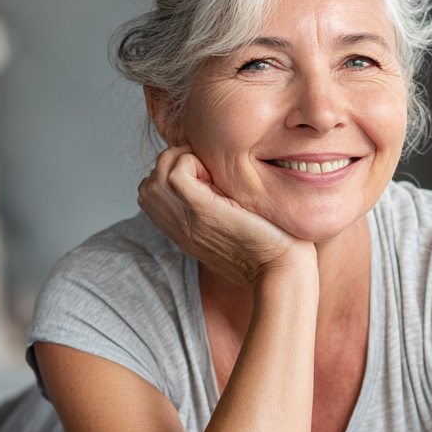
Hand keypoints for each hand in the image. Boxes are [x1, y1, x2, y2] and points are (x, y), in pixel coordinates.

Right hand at [137, 145, 309, 287]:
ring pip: (156, 177)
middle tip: (207, 171)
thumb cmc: (272, 249)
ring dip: (182, 162)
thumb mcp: (235, 230)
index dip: (172, 175)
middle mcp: (179, 228)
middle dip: (174, 165)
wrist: (282, 269)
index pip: (152, 197)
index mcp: (185, 233)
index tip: (204, 176)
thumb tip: (221, 187)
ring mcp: (187, 220)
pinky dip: (193, 163)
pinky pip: (176, 173)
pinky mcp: (202, 210)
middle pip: (149, 186)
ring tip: (210, 173)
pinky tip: (215, 177)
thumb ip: (219, 212)